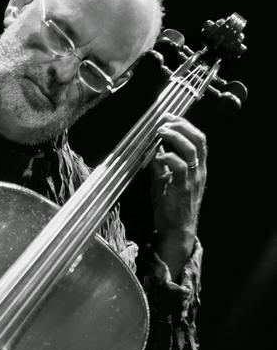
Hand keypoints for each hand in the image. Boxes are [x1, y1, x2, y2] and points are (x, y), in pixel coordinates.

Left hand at [149, 113, 206, 277]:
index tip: (168, 117)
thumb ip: (160, 165)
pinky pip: (179, 167)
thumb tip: (151, 149)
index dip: (185, 125)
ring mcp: (192, 180)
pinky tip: (157, 156)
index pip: (198, 139)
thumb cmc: (171, 207)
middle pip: (199, 139)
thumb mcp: (164, 181)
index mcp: (197, 168)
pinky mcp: (183, 188)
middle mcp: (198, 171)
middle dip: (181, 125)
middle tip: (164, 121)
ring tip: (160, 132)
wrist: (176, 232)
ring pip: (191, 149)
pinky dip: (168, 157)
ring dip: (175, 136)